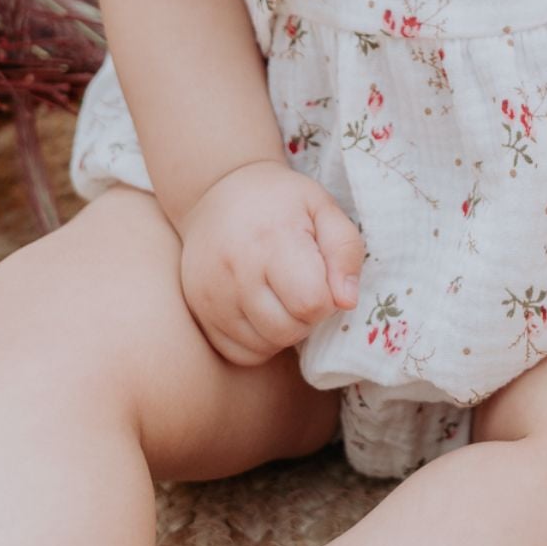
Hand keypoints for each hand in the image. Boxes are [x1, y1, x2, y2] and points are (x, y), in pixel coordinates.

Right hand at [178, 159, 366, 368]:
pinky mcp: (200, 313)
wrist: (218, 192)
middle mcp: (236, 272)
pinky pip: (241, 353)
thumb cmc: (280, 200)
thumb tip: (347, 301)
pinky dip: (260, 342)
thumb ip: (344, 249)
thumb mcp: (322, 206)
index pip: (311, 302)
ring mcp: (213, 296)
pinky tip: (262, 310)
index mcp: (272, 240)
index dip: (328, 297)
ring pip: (265, 346)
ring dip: (284, 330)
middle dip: (307, 316)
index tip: (322, 276)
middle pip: (288, 330)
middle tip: (303, 285)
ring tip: (282, 294)